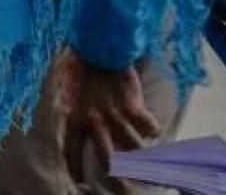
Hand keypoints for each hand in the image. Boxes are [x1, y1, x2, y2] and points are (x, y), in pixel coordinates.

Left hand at [59, 52, 161, 193]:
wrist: (96, 45)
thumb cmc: (82, 70)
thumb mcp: (69, 94)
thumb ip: (75, 115)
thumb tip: (79, 132)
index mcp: (73, 117)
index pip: (71, 151)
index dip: (74, 170)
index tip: (79, 184)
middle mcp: (93, 120)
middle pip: (106, 160)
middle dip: (117, 182)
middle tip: (126, 194)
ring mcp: (113, 113)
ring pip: (133, 147)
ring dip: (143, 159)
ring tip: (151, 169)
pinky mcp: (130, 103)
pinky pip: (148, 125)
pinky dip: (154, 130)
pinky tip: (156, 131)